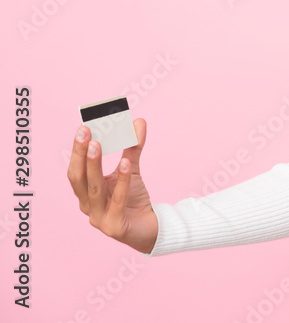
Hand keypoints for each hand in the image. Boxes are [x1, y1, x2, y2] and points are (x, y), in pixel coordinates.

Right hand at [67, 118, 158, 253]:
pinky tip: (125, 164)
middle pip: (78, 178)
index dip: (77, 151)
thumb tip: (138, 122)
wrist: (150, 228)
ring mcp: (99, 218)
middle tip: (85, 133)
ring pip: (93, 189)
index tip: (83, 128)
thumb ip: (133, 148)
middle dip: (80, 155)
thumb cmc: (134, 199)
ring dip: (94, 165)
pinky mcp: (114, 226)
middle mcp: (87, 206)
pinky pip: (117, 201)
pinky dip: (121, 182)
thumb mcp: (131, 170)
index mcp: (86, 192)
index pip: (76, 170)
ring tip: (97, 144)